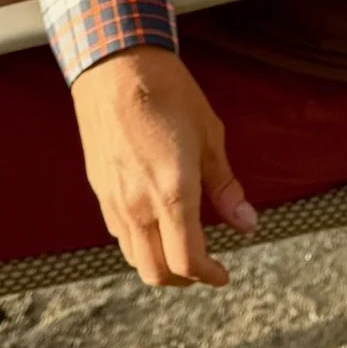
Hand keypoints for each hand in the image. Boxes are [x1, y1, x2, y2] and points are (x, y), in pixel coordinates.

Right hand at [70, 47, 256, 286]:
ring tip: (184, 250)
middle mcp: (138, 204)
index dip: (207, 275)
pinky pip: (119, 233)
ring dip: (160, 264)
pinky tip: (157, 226)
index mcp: (171, 193)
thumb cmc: (169, 94)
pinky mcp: (99, 188)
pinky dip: (140, 243)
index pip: (186, 259)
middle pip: (155, 271)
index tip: (223, 275)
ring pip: (134, 256)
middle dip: (183, 280)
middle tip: (205, 270)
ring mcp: (113, 199)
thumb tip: (246, 222)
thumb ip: (225, 186)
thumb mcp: (211, 136)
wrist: (116, 67)